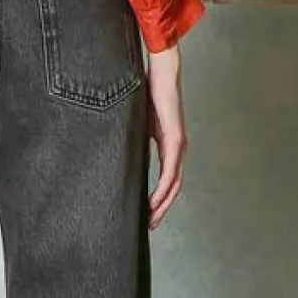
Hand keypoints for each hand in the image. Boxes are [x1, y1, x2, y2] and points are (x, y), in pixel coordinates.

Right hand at [144, 42, 186, 229]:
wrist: (162, 72)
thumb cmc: (148, 91)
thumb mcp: (138, 121)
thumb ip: (133, 137)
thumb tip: (119, 149)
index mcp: (169, 144)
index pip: (168, 178)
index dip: (160, 198)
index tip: (148, 212)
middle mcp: (178, 148)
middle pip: (174, 187)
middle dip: (162, 208)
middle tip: (149, 225)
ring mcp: (178, 145)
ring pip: (174, 184)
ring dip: (163, 204)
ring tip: (150, 219)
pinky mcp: (174, 140)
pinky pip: (170, 172)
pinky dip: (162, 190)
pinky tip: (153, 202)